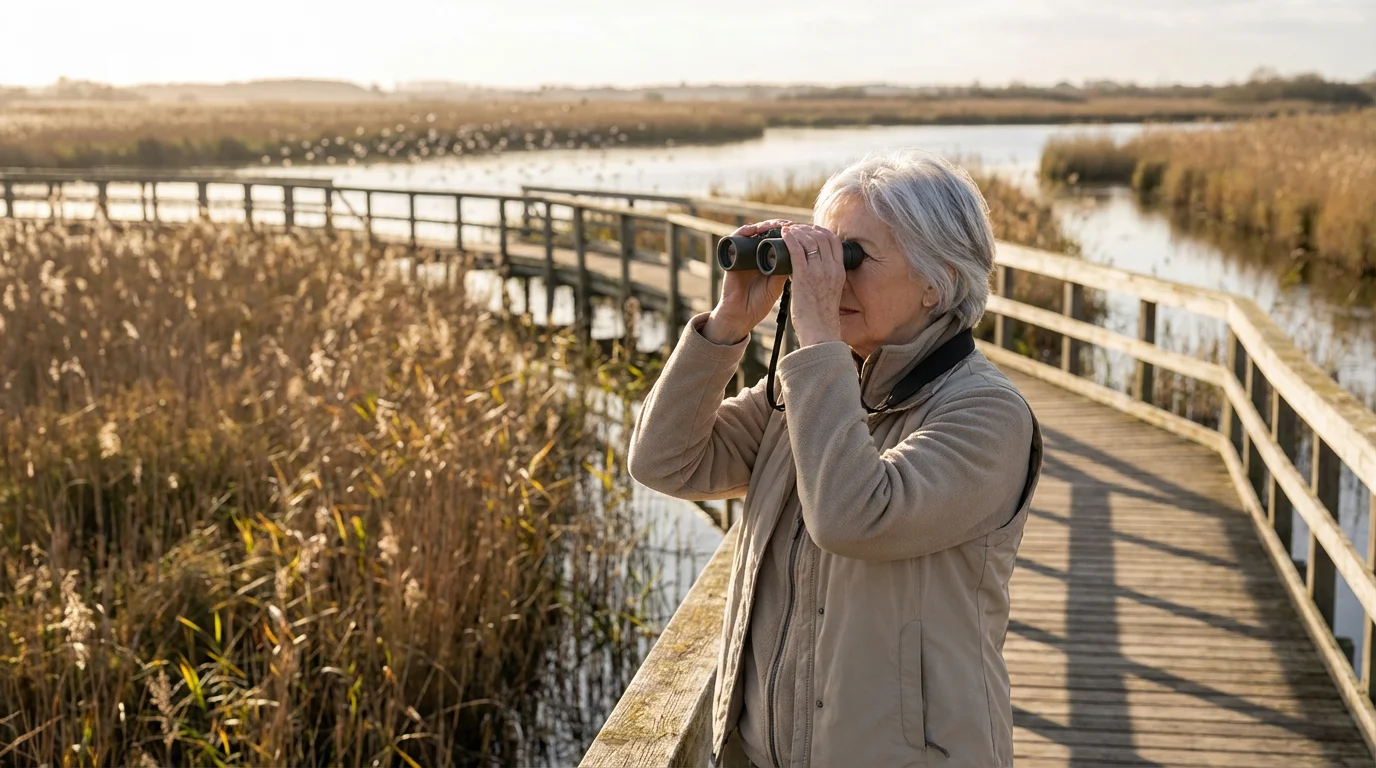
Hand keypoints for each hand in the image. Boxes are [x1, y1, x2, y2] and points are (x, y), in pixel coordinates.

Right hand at [702, 219, 792, 344]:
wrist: (740, 315)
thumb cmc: (759, 303)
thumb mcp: (777, 284)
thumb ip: (785, 270)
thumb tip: (799, 252)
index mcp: (768, 259)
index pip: (778, 240)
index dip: (788, 233)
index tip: (800, 230)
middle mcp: (756, 254)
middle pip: (767, 232)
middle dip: (778, 226)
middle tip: (789, 224)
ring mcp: (744, 254)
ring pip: (753, 232)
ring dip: (764, 226)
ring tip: (775, 225)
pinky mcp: (731, 257)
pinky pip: (735, 238)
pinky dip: (744, 231)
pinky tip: (754, 229)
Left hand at [781, 223, 844, 347]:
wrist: (820, 333)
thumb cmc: (822, 317)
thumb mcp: (831, 292)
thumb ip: (826, 279)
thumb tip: (815, 270)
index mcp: (839, 271)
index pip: (834, 241)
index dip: (821, 231)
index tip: (810, 230)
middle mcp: (831, 268)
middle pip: (821, 236)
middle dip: (806, 228)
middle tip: (795, 228)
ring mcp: (818, 272)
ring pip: (809, 240)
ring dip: (796, 231)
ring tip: (786, 230)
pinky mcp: (804, 277)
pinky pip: (797, 250)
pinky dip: (790, 239)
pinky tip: (783, 234)